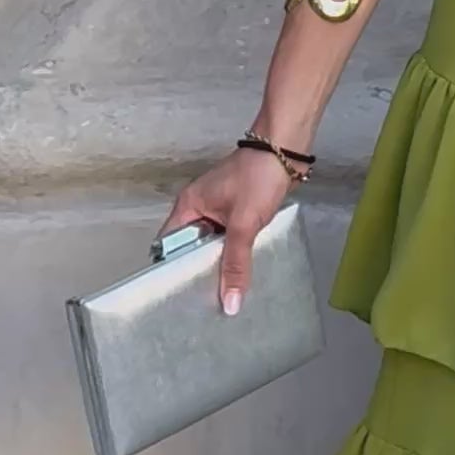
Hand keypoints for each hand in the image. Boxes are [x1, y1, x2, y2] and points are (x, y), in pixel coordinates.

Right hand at [160, 146, 296, 313]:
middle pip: (190, 249)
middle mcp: (198, 209)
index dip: (171, 270)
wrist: (286, 153)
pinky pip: (229, 240)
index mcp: (188, 207)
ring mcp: (218, 211)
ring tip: (224, 292)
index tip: (178, 294)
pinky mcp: (236, 213)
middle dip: (198, 271)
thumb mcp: (244, 223)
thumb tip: (230, 301)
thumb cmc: (258, 175)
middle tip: (203, 300)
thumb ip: (236, 263)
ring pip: (212, 247)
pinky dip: (234, 254)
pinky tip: (241, 270)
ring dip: (219, 263)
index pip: (168, 245)